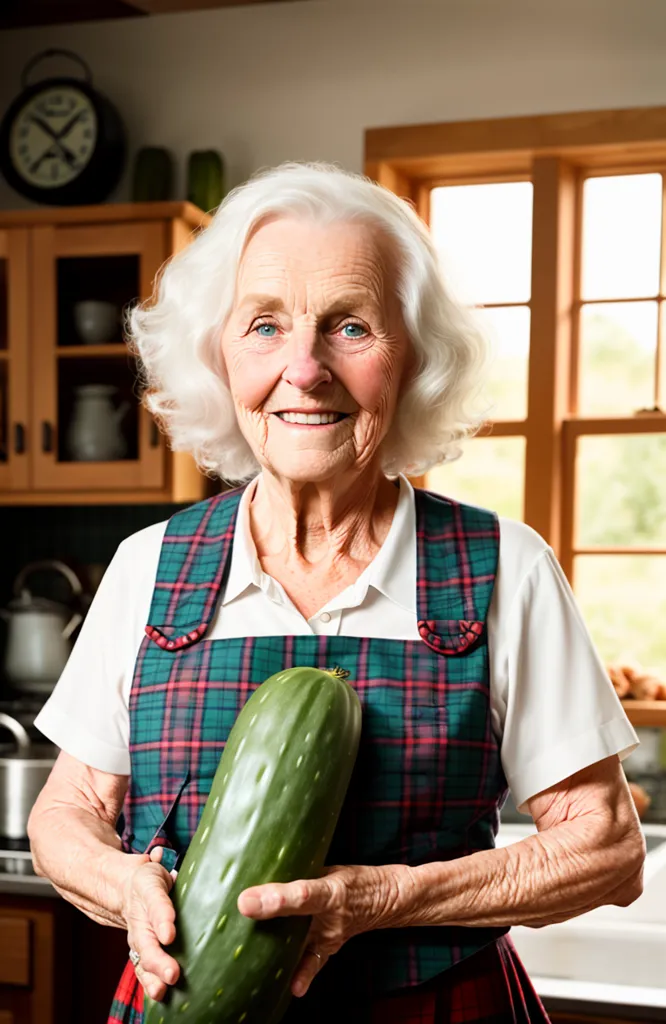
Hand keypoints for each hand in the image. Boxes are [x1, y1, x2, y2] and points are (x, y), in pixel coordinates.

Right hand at [120, 846, 179, 1002]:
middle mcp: (140, 916)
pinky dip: (150, 980)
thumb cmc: (147, 879)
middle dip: (158, 959)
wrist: (121, 888)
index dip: (162, 918)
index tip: (169, 934)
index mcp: (147, 890)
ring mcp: (139, 934)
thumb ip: (157, 864)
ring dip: (153, 975)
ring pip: (143, 956)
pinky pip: (144, 966)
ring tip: (163, 990)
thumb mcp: (153, 868)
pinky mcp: (140, 947)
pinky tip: (160, 994)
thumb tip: (156, 854)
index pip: (156, 903)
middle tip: (172, 974)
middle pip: (147, 939)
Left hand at [237, 863, 412, 997]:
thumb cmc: (352, 878)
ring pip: (300, 942)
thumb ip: (299, 868)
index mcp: (333, 888)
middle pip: (298, 916)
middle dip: (270, 914)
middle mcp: (332, 914)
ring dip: (277, 945)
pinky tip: (292, 987)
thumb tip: (262, 862)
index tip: (247, 900)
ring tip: (246, 952)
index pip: (304, 893)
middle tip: (241, 910)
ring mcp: (331, 935)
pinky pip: (313, 963)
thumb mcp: (330, 866)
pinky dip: (303, 975)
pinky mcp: (329, 948)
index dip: (277, 898)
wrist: (387, 898)